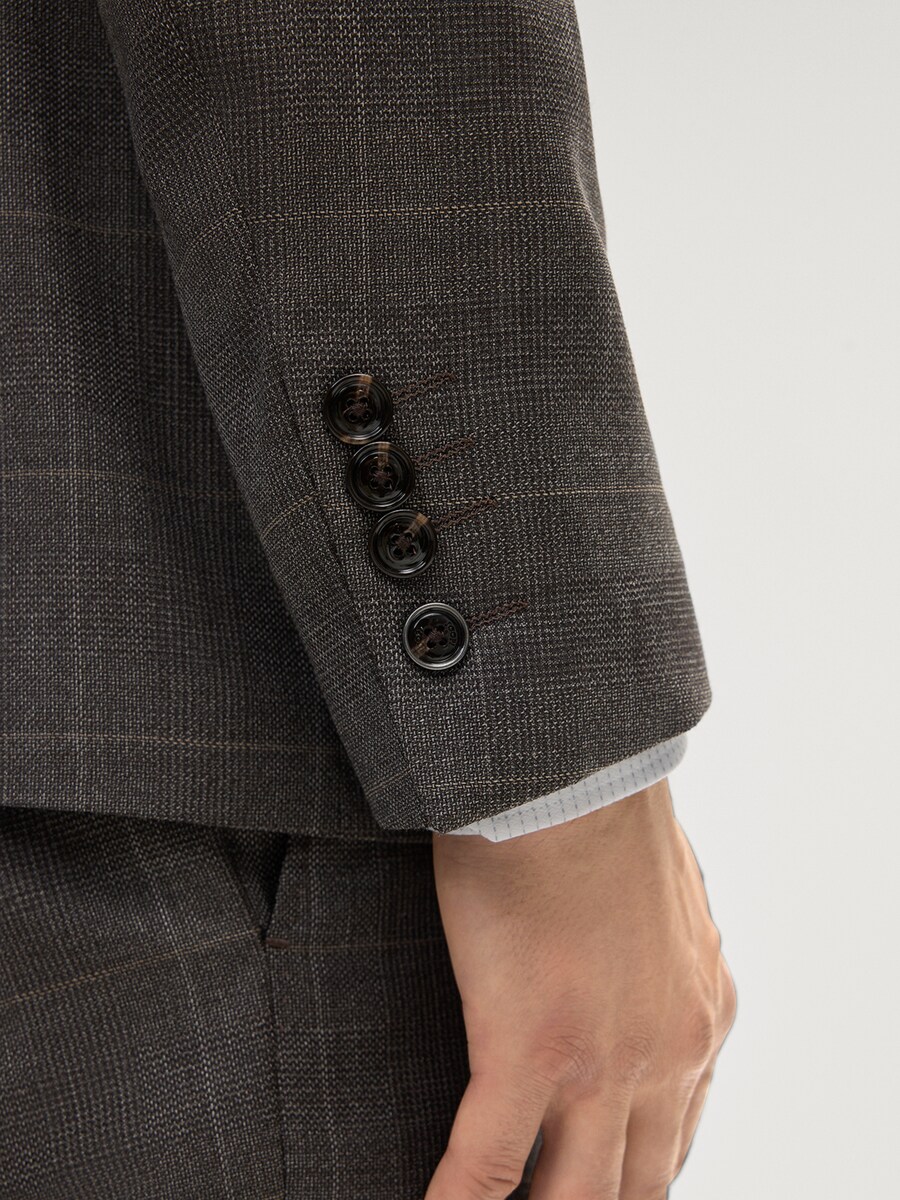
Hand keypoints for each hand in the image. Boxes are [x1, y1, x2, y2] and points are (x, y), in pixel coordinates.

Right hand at [426, 777, 735, 1198]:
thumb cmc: (601, 804)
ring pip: (573, 1198)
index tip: (599, 1187)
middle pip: (636, 1188)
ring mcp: (604, 1062)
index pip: (675, 1139)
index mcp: (699, 1014)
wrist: (570, 768)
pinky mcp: (529, 1048)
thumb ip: (660, 945)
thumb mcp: (661, 889)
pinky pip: (486, 1164)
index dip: (632, 1180)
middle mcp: (670, 1054)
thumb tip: (638, 948)